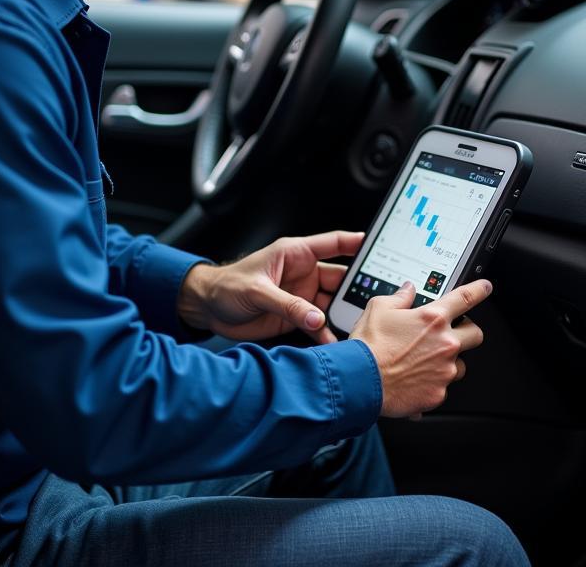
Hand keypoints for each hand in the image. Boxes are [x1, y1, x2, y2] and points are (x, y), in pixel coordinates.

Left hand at [177, 231, 364, 343]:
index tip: (377, 247)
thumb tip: (317, 318)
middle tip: (374, 303)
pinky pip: (319, 325)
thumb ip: (288, 305)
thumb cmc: (226, 286)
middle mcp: (304, 274)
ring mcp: (302, 297)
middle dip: (357, 290)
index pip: (333, 243)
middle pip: (340, 279)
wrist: (208, 309)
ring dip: (344, 316)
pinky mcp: (296, 317)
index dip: (356, 243)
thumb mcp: (257, 291)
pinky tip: (335, 344)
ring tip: (358, 328)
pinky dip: (327, 334)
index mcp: (295, 254)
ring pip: (333, 305)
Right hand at [350, 278, 490, 418]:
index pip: (465, 298)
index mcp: (432, 319)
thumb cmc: (368, 345)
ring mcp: (444, 371)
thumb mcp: (378, 308)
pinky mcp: (438, 393)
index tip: (485, 287)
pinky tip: (414, 380)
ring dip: (449, 361)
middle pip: (475, 334)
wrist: (360, 381)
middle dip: (468, 331)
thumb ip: (398, 297)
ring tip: (424, 361)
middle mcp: (445, 344)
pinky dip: (432, 383)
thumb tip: (407, 290)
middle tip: (452, 332)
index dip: (479, 290)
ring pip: (460, 364)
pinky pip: (443, 387)